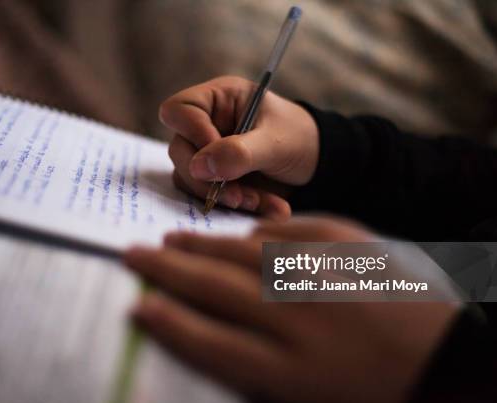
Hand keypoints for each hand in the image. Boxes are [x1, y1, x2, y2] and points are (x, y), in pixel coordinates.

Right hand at [124, 217, 459, 402]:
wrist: (454, 358)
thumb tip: (213, 336)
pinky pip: (290, 234)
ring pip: (245, 255)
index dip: (169, 323)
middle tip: (133, 254)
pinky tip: (238, 237)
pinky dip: (258, 235)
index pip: (211, 343)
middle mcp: (302, 320)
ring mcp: (327, 276)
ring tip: (170, 240)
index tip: (138, 306)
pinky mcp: (352, 246)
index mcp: (293, 372)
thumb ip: (259, 373)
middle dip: (168, 272)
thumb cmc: (378, 393)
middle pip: (217, 290)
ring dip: (202, 246)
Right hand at [160, 76, 318, 220]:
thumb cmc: (299, 138)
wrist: (317, 165)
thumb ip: (240, 152)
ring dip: (223, 197)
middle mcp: (206, 124)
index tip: (218, 158)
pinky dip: (236, 208)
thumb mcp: (275, 142)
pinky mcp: (213, 180)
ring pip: (190, 179)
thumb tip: (200, 167)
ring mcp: (207, 154)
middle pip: (179, 151)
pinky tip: (269, 207)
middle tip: (240, 196)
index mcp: (219, 99)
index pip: (178, 110)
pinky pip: (207, 197)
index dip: (192, 135)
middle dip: (209, 179)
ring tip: (260, 202)